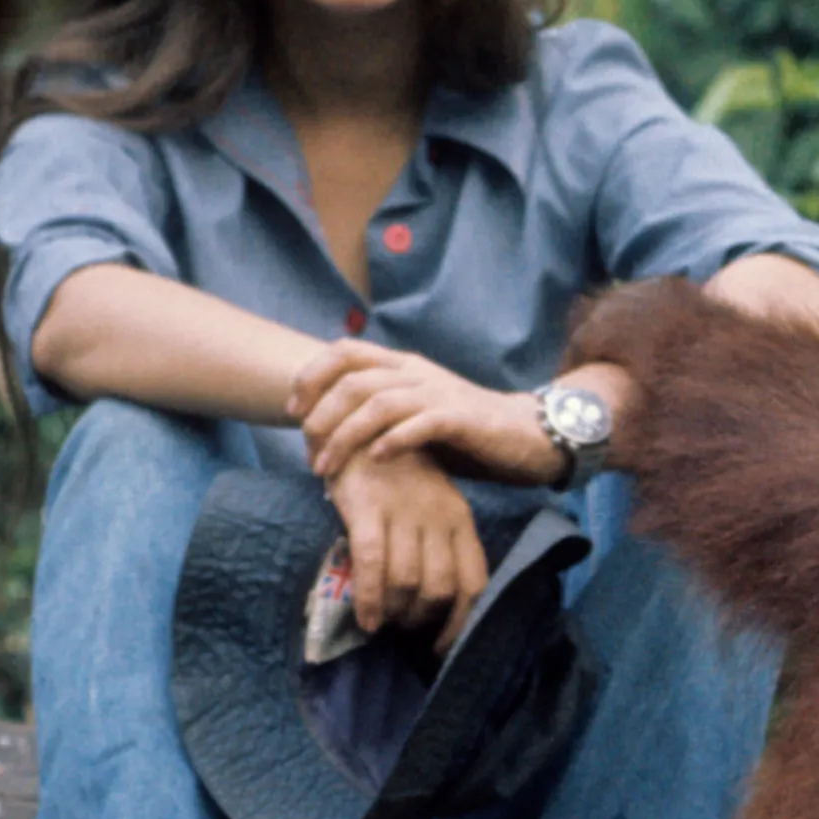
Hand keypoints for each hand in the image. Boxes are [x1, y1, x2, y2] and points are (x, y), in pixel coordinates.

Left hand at [290, 342, 556, 486]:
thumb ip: (379, 416)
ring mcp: (439, 393)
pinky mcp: (461, 418)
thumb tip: (326, 435)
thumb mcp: (414, 415)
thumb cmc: (463, 432)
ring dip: (346, 435)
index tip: (292, 410)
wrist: (525, 435)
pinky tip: (375, 460)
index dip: (312, 375)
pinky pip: (420, 424)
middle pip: (355, 379)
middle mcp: (417, 373)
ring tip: (327, 466)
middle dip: (321, 414)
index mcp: (403, 366)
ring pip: (379, 403)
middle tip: (306, 448)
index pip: (346, 351)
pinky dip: (393, 440)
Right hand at [325, 448, 490, 646]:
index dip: (461, 621)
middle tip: (403, 627)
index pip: (474, 581)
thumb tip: (437, 603)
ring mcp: (404, 513)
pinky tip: (365, 620)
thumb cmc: (398, 476)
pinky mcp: (369, 510)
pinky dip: (370, 600)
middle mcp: (439, 517)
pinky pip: (372, 566)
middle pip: (441, 588)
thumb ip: (439, 546)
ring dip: (395, 613)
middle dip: (422, 619)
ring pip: (408, 582)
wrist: (359, 425)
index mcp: (460, 518)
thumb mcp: (432, 506)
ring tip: (383, 621)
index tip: (442, 644)